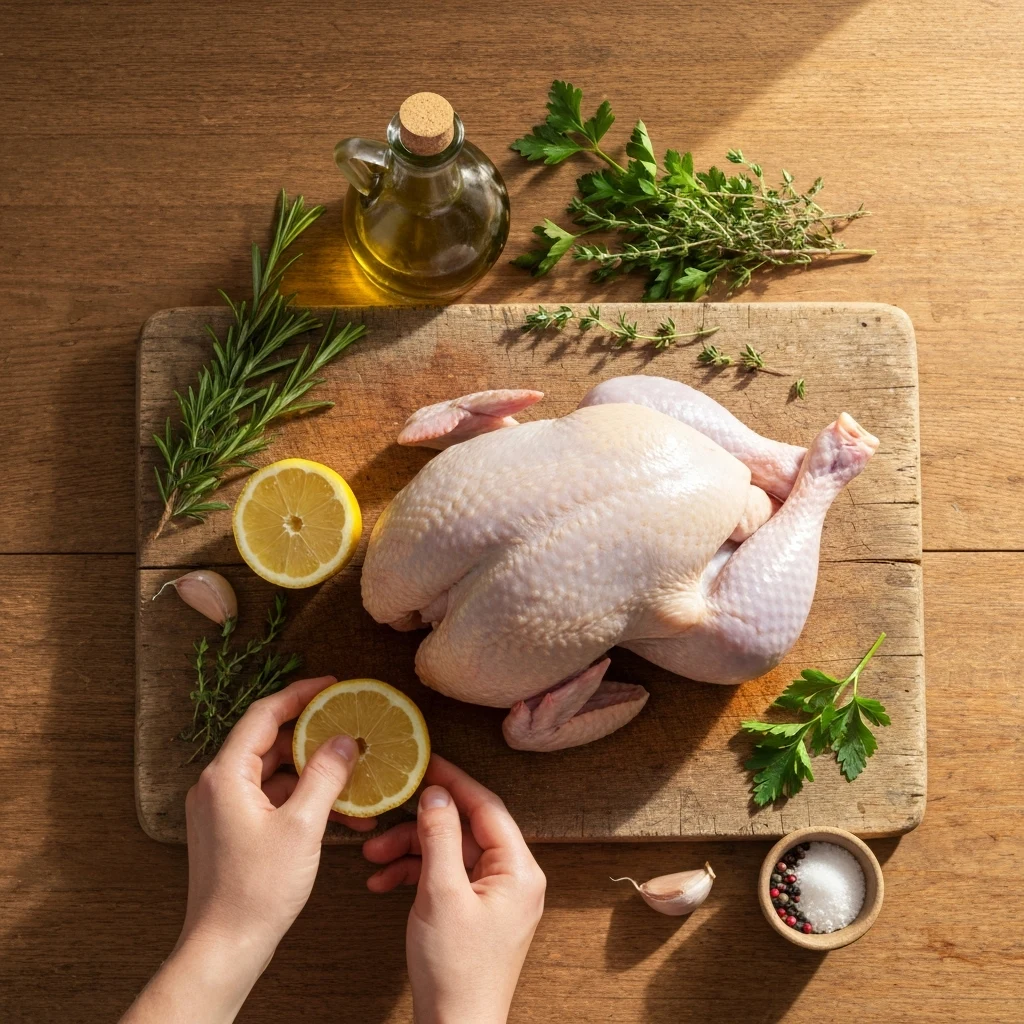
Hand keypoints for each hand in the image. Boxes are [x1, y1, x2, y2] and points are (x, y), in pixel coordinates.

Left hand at [122, 676, 374, 1022]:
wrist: (226, 947)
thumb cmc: (257, 889)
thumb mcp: (302, 826)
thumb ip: (325, 775)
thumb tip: (343, 740)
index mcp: (226, 776)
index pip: (264, 715)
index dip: (299, 694)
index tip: (332, 684)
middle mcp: (219, 786)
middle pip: (269, 741)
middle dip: (313, 734)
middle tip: (348, 724)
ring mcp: (224, 809)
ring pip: (275, 772)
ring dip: (314, 772)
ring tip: (354, 772)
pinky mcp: (234, 830)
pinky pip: (273, 798)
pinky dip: (304, 797)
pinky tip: (341, 810)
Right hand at [363, 756, 545, 1023]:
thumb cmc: (456, 970)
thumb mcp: (441, 894)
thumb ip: (439, 838)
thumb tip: (436, 795)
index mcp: (518, 869)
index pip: (486, 807)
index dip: (454, 782)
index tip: (426, 763)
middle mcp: (512, 878)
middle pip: (463, 830)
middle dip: (419, 827)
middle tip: (384, 823)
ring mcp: (494, 896)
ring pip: (449, 853)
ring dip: (410, 852)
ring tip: (372, 858)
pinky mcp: (474, 912)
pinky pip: (445, 878)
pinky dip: (414, 876)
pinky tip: (382, 882)